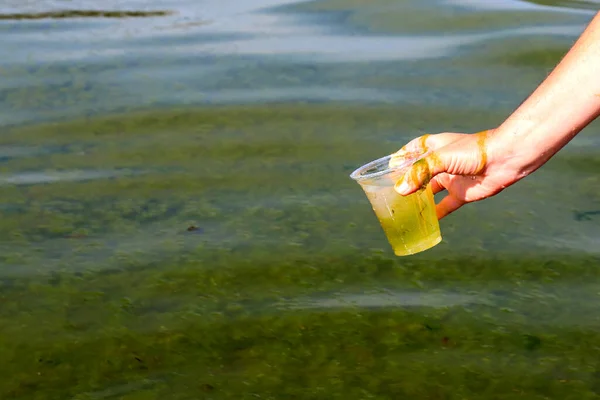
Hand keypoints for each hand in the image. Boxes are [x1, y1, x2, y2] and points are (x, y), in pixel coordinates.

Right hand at [391, 130, 517, 219]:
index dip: (402, 156)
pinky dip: (436, 214)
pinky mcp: (462, 193)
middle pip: (419, 173)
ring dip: (419, 198)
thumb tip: (401, 190)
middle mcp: (442, 163)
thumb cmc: (473, 151)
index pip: (414, 149)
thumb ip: (420, 173)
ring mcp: (452, 178)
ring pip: (430, 190)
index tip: (389, 167)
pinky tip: (425, 222)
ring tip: (403, 208)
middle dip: (407, 181)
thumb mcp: (441, 158)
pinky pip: (445, 206)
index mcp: (436, 146)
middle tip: (391, 192)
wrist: (505, 159)